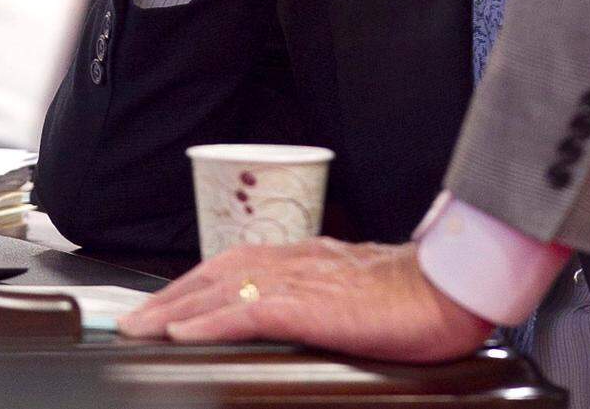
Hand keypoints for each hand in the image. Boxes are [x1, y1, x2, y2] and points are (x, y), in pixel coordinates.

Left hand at [117, 239, 492, 361]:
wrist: (456, 285)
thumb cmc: (422, 295)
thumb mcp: (365, 297)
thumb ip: (331, 303)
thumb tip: (308, 324)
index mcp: (315, 258)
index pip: (242, 263)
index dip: (199, 283)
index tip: (167, 305)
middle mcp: (303, 259)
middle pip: (223, 269)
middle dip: (174, 295)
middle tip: (132, 320)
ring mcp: (307, 278)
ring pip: (226, 284)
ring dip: (178, 305)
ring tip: (141, 326)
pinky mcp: (315, 304)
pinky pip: (250, 309)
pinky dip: (212, 317)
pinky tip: (184, 331)